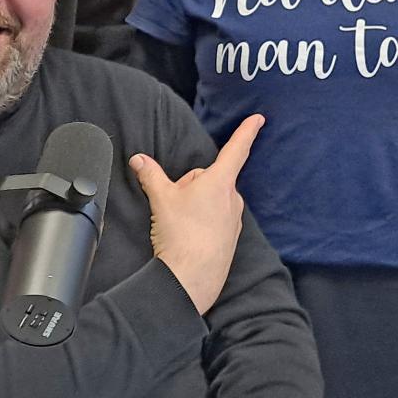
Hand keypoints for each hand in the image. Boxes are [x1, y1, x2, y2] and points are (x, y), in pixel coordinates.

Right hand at [131, 114, 263, 314]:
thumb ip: (150, 175)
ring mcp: (233, 219)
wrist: (192, 278)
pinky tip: (189, 235)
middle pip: (210, 178)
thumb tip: (139, 160)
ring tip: (180, 223)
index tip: (258, 119)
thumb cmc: (181, 235)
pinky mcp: (230, 237)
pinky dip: (201, 222)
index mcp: (220, 182)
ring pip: (212, 200)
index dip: (246, 131)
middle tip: (175, 202)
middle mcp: (232, 198)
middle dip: (192, 184)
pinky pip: (215, 219)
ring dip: (196, 204)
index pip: (236, 149)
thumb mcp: (161, 199)